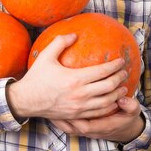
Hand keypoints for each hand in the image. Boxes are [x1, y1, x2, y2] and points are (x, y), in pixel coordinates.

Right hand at [7, 34, 128, 120]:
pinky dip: (110, 107)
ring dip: (118, 93)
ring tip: (123, 86)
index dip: (114, 66)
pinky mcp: (77, 115)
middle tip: (124, 72)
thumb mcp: (46, 56)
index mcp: (75, 79)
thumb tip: (75, 34)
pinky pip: (99, 113)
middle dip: (120, 78)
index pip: (102, 71)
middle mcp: (80, 94)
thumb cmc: (36, 77)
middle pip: (109, 87)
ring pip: (107, 102)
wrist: (26, 100)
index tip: (121, 61)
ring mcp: (80, 107)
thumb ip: (60, 42)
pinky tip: (113, 101)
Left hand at [51, 96, 145, 142]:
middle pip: (72, 127)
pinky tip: (49, 111)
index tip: (66, 103)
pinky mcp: (80, 127)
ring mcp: (84, 130)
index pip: (85, 126)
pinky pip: (66, 125)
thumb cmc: (126, 117)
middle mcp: (91, 131)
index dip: (75, 116)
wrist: (124, 128)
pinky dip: (57, 119)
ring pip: (67, 127)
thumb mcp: (132, 112)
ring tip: (45, 107)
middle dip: (61, 116)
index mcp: (102, 127)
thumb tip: (123, 99)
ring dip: (56, 118)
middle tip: (51, 101)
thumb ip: (130, 106)